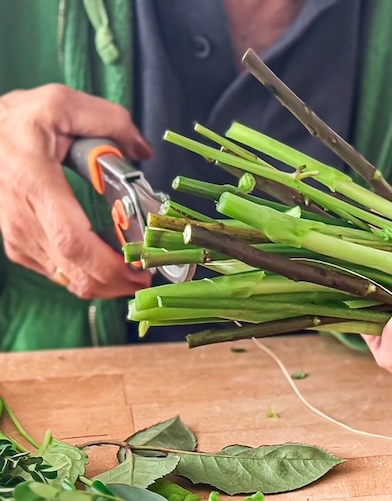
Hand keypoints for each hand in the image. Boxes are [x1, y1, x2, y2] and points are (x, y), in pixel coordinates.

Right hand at [0, 85, 153, 298]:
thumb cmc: (21, 119)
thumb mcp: (64, 103)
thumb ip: (111, 121)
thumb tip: (143, 150)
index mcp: (35, 183)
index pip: (73, 240)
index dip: (110, 264)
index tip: (141, 267)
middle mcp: (24, 217)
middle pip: (76, 270)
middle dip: (118, 282)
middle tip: (149, 275)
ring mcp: (19, 236)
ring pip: (69, 279)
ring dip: (107, 284)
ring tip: (136, 272)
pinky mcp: (20, 246)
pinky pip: (60, 274)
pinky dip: (89, 278)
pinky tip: (109, 266)